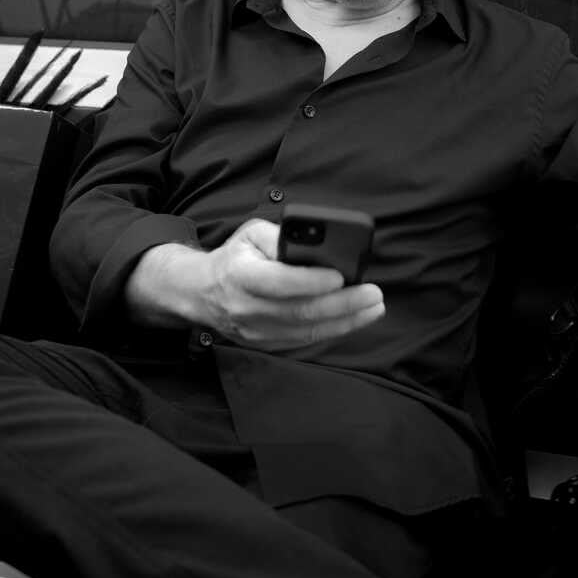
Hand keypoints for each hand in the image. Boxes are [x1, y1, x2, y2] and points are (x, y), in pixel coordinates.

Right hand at [197, 219, 384, 350]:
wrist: (204, 293)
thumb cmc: (235, 258)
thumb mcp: (251, 234)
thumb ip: (280, 237)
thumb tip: (316, 244)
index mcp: (240, 275)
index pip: (279, 282)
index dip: (312, 281)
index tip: (340, 275)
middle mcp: (246, 308)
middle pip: (301, 311)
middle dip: (343, 304)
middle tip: (373, 294)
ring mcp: (255, 331)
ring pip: (307, 330)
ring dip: (346, 321)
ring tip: (373, 308)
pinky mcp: (266, 344)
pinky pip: (304, 339)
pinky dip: (332, 330)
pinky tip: (353, 319)